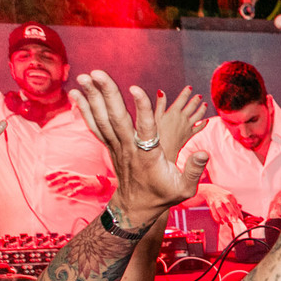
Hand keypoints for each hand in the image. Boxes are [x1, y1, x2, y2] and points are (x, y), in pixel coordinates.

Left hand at [45, 170, 107, 197]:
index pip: (60, 172)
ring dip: (62, 187)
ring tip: (56, 191)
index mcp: (71, 174)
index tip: (45, 176)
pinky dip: (73, 193)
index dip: (53, 174)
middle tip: (48, 184)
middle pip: (63, 178)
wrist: (97, 183)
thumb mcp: (74, 177)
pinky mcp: (83, 188)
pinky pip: (77, 190)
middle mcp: (74, 177)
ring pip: (69, 184)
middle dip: (56, 181)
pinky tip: (68, 196)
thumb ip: (65, 178)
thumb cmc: (83, 181)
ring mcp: (79, 182)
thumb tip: (53, 180)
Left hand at [70, 70, 207, 225]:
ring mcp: (117, 147)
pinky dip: (85, 110)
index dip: (142, 108)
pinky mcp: (110, 146)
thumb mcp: (185, 188)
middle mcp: (129, 149)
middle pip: (117, 118)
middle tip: (97, 73)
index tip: (136, 88)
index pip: (146, 129)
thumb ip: (194, 169)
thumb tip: (204, 152)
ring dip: (93, 97)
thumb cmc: (163, 195)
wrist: (136, 207)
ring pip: (103, 119)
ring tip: (84, 77)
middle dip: (107, 94)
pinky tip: (77, 94)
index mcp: (149, 156)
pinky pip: (95, 126)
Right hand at [156, 86, 206, 158]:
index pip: (182, 99)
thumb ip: (160, 104)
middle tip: (199, 96)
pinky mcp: (190, 135)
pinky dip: (203, 124)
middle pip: (192, 106)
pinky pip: (199, 128)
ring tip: (205, 104)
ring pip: (198, 116)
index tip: (190, 87)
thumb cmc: (156, 134)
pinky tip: (207, 121)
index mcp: (174, 112)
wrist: (164, 151)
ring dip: (202, 109)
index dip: (186, 92)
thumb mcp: (155, 117)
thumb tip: (161, 91)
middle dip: (196, 100)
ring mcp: (188, 127)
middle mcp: (183, 118)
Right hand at [199, 184, 242, 227]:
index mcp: (229, 195)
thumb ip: (234, 203)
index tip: (241, 218)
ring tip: (227, 221)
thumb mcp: (229, 196)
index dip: (238, 212)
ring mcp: (216, 200)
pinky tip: (219, 221)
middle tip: (235, 220)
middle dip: (232, 212)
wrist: (209, 190)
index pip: (235, 204)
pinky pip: (213, 211)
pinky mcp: (211, 204)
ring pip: (219, 208)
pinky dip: (216, 217)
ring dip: (223, 216)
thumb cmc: (221, 194)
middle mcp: (223, 197)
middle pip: (228, 204)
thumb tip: (239, 211)